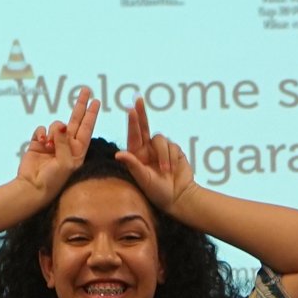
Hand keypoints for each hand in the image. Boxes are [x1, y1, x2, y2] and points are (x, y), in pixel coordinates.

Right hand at [13, 88, 98, 202]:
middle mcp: (66, 145)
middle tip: (86, 90)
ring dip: (53, 131)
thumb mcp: (65, 163)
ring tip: (49, 145)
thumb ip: (64, 142)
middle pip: (75, 120)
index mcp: (77, 151)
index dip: (91, 114)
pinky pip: (41, 129)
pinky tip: (41, 143)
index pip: (86, 128)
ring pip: (56, 124)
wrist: (32, 187)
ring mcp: (52, 143)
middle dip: (80, 105)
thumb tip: (60, 124)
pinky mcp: (37, 143)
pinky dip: (41, 133)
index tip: (96, 101)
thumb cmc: (53, 180)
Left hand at [119, 100, 197, 215]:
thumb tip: (119, 153)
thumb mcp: (143, 179)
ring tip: (165, 170)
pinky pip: (171, 146)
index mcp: (136, 155)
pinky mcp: (174, 150)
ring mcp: (161, 149)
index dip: (132, 122)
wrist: (178, 197)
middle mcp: (147, 149)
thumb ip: (133, 165)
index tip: (130, 109)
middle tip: (138, 99)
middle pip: (144, 126)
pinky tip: (171, 169)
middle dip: (141, 113)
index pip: (133, 135)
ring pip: (160, 139)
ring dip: (162, 154)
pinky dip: (170, 157)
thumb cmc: (157, 192)